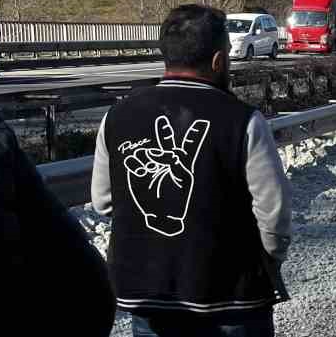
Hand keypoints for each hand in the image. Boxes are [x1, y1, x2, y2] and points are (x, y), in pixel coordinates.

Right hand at [122, 115, 210, 235]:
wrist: (162, 215)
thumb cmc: (177, 200)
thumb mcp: (183, 178)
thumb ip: (176, 162)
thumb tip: (165, 151)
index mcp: (182, 161)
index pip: (189, 144)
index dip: (195, 133)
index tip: (203, 122)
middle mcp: (167, 160)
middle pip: (165, 141)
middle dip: (163, 132)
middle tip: (161, 120)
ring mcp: (152, 165)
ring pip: (145, 151)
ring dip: (147, 156)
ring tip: (150, 166)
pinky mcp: (138, 172)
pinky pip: (132, 161)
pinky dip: (134, 164)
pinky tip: (141, 172)